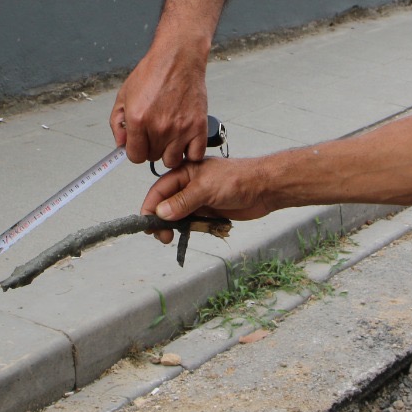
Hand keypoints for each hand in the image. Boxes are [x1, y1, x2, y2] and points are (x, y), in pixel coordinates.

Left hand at [112, 41, 208, 166]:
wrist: (178, 58)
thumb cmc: (153, 72)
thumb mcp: (124, 94)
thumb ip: (118, 122)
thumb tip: (120, 143)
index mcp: (138, 119)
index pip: (135, 156)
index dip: (136, 150)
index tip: (140, 144)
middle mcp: (159, 127)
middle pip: (153, 158)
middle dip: (152, 148)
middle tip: (156, 132)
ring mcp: (180, 129)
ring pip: (172, 160)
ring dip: (170, 152)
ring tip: (170, 136)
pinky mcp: (198, 127)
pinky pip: (194, 155)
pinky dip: (190, 152)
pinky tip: (185, 141)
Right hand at [140, 157, 272, 242]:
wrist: (265, 188)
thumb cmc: (238, 180)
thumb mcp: (206, 188)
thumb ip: (183, 201)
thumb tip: (161, 213)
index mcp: (184, 172)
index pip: (159, 190)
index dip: (150, 206)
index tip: (146, 223)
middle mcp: (188, 186)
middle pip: (165, 204)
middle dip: (160, 220)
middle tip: (162, 236)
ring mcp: (198, 199)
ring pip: (177, 215)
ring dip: (172, 227)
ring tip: (170, 238)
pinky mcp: (208, 211)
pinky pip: (191, 222)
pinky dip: (187, 229)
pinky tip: (185, 235)